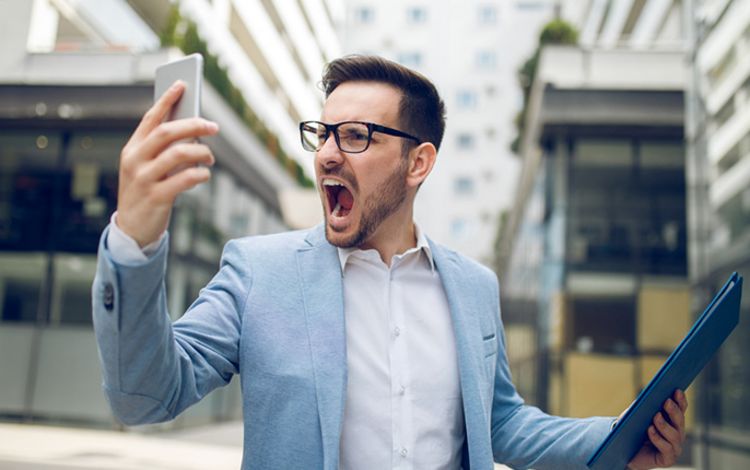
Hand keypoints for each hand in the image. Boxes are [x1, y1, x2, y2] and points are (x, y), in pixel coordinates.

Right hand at [116, 80, 219, 246]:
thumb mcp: (147, 168)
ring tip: (210, 158)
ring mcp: (144, 179)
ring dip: (201, 153)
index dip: (167, 99)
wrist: (132, 230)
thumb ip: (163, 150)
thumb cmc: (145, 192)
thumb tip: (193, 129)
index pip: (151, 118)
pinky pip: (185, 179)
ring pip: (179, 154)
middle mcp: (135, 160)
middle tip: (213, 126)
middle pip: (167, 132)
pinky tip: (204, 175)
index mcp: (133, 148)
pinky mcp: (156, 197)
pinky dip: (200, 175)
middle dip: (193, 124)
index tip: (182, 84)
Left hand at [627, 390, 687, 469]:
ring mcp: (674, 448)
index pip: (680, 409)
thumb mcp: (634, 416)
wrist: (624, 453)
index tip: (677, 390)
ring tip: (656, 416)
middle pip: (679, 421)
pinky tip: (650, 430)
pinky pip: (666, 448)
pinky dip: (658, 438)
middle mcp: (677, 434)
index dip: (680, 400)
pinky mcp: (667, 459)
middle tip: (666, 401)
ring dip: (665, 425)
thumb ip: (641, 407)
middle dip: (674, 411)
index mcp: (672, 422)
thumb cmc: (631, 432)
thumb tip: (646, 397)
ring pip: (674, 435)